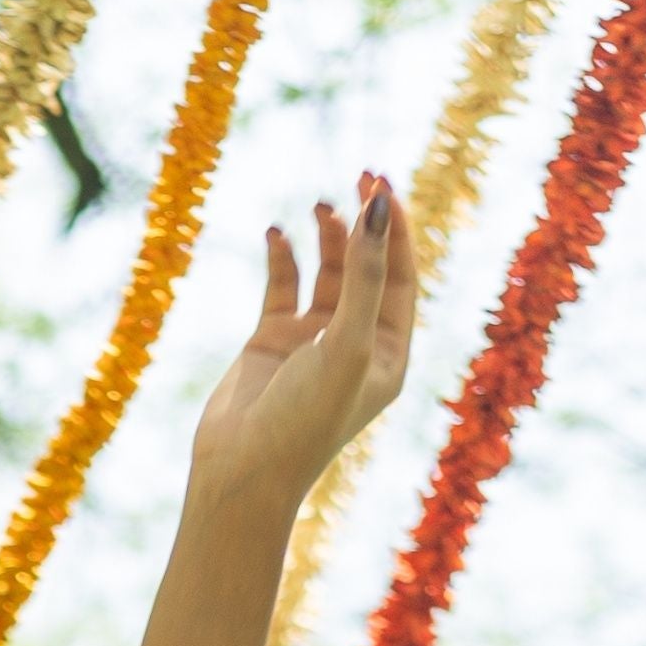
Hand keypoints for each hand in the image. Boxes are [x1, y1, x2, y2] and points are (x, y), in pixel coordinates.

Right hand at [187, 180, 420, 516]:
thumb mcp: (347, 343)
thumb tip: (378, 206)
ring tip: (320, 205)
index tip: (382, 182)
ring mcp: (312, 342)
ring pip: (328, 273)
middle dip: (365, 222)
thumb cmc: (305, 419)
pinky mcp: (272, 341)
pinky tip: (277, 233)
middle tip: (361, 173)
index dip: (395, 229)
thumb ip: (366, 276)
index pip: (401, 278)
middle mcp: (355, 346)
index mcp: (388, 356)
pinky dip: (282, 257)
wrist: (244, 471)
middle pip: (369, 268)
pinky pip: (283, 286)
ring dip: (328, 237)